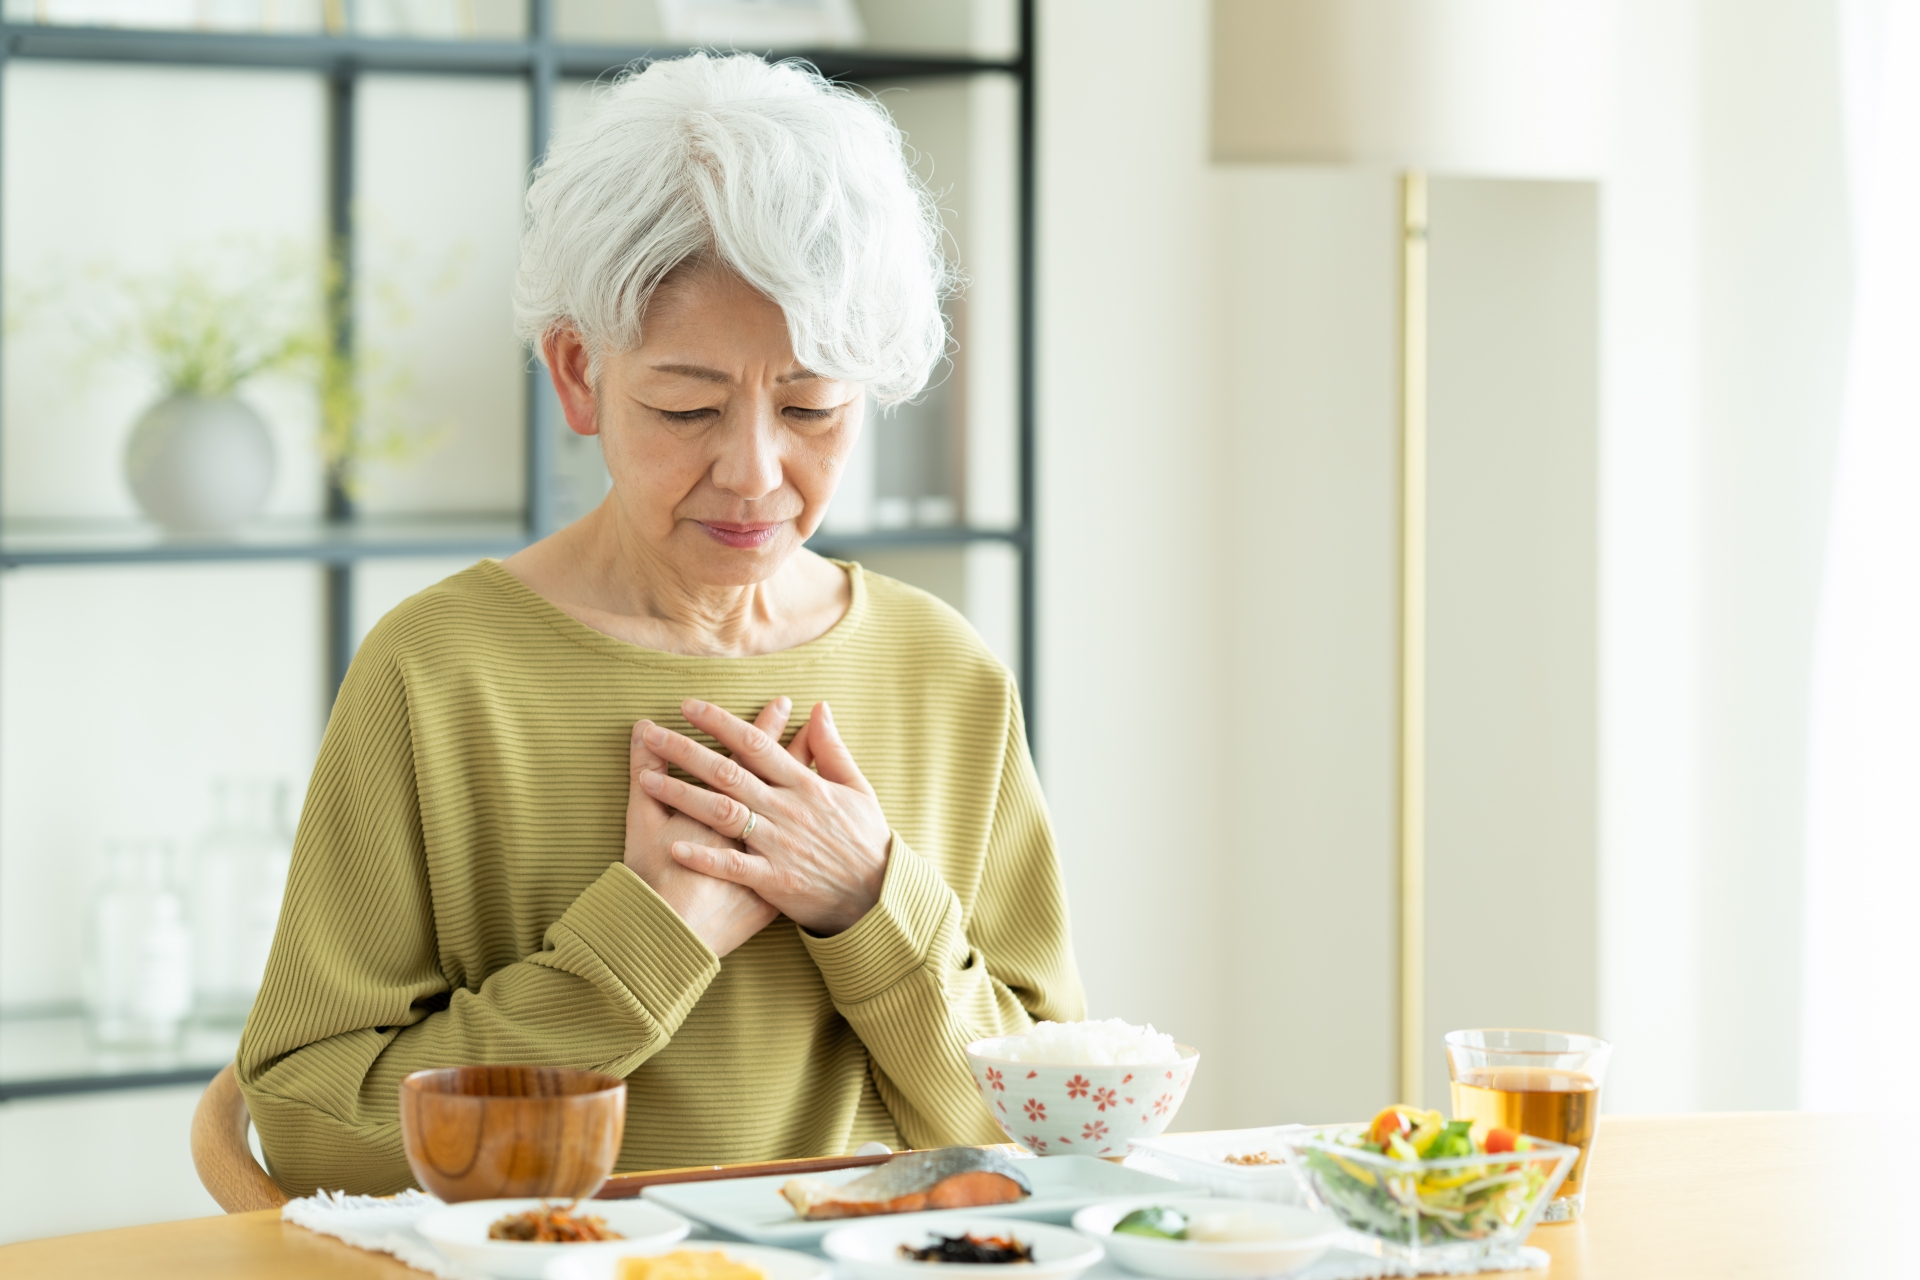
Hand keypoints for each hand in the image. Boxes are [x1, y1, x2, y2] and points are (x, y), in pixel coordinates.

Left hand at [638, 698, 889, 935]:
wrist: (879, 897)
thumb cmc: (866, 840)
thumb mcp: (858, 787)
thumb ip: (833, 749)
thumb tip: (819, 708)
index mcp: (806, 784)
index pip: (756, 744)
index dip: (721, 722)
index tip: (689, 706)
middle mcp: (788, 809)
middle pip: (729, 772)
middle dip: (686, 750)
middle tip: (652, 733)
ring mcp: (779, 844)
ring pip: (723, 813)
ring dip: (682, 794)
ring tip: (645, 779)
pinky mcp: (775, 880)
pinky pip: (733, 866)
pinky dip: (704, 856)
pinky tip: (673, 846)